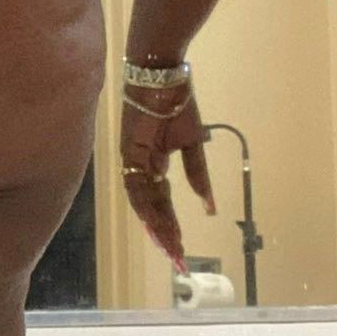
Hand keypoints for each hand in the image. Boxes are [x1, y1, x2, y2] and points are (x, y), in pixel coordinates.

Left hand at [119, 76, 215, 272]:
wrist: (162, 73)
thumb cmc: (176, 102)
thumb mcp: (192, 142)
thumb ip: (196, 173)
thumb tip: (207, 205)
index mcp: (148, 161)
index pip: (156, 200)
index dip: (165, 224)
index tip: (176, 249)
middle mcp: (137, 163)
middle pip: (149, 206)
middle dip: (164, 234)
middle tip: (177, 262)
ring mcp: (132, 156)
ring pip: (142, 200)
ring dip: (157, 226)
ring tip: (172, 251)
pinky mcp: (130, 148)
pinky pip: (137, 182)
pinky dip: (149, 204)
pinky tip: (161, 224)